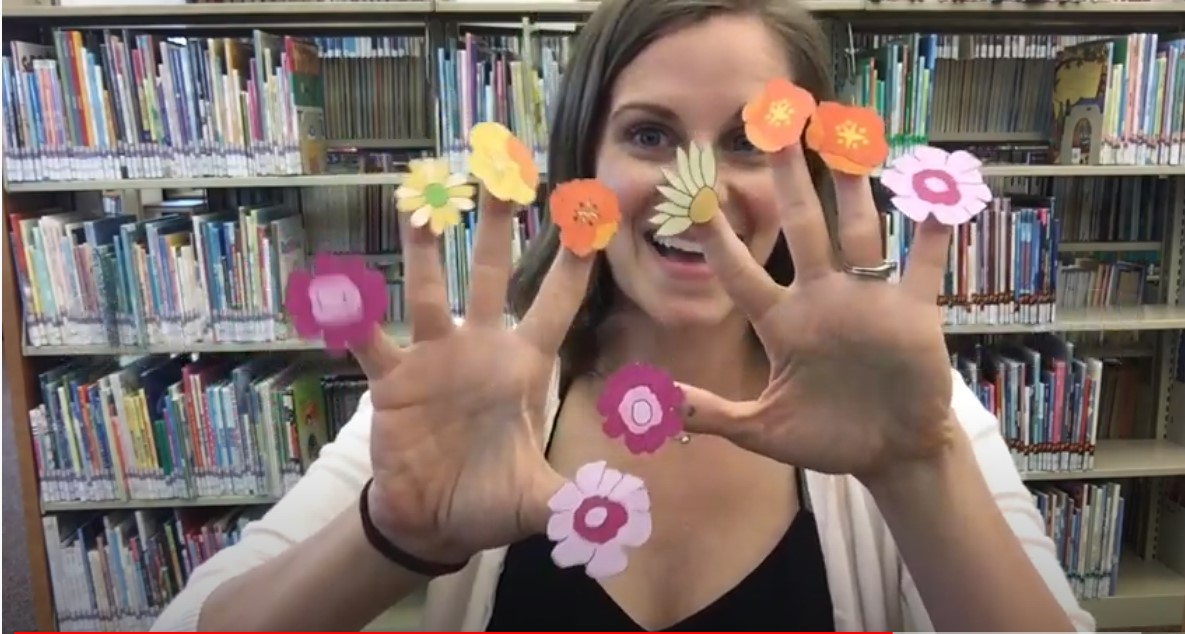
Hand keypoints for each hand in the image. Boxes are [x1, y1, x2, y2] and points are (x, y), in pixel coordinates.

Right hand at [351, 193, 586, 564]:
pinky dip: (354, 321)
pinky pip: (371, 344)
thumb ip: (580, 498)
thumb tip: (627, 509)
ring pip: (429, 291)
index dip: (573, 263)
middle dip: (497, 225)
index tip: (588, 214)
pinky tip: (340, 292)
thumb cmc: (492, 500)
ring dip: (424, 250)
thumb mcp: (542, 501)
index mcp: (524, 366)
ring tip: (419, 202)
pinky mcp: (392, 381)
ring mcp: (434, 359)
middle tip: (502, 169)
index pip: (557, 304)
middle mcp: (480, 348)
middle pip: (493, 274)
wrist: (435, 522)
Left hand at [681, 146, 955, 482]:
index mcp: (782, 323)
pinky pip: (924, 263)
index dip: (718, 238)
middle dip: (787, 178)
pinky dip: (934, 232)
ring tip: (847, 138)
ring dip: (854, 187)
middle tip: (774, 124)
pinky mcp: (912, 312)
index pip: (742, 272)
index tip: (693, 196)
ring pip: (859, 232)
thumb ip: (713, 414)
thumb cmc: (826, 438)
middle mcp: (821, 299)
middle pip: (800, 227)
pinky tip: (940, 195)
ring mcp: (867, 300)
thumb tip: (657, 405)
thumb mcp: (762, 430)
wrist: (889, 453)